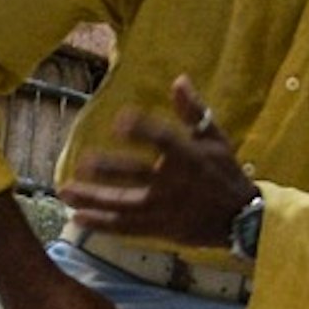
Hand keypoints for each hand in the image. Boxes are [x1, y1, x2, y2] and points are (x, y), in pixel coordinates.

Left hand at [60, 77, 256, 247]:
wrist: (241, 218)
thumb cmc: (225, 173)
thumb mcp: (215, 139)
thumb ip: (194, 111)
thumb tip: (179, 80)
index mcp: (189, 157)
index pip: (163, 140)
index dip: (142, 130)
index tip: (119, 121)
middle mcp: (175, 183)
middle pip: (137, 175)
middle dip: (109, 170)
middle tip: (82, 163)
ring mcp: (165, 209)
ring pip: (124, 204)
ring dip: (94, 199)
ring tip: (66, 191)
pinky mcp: (160, 228)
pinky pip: (127, 228)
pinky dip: (103, 224)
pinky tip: (78, 217)